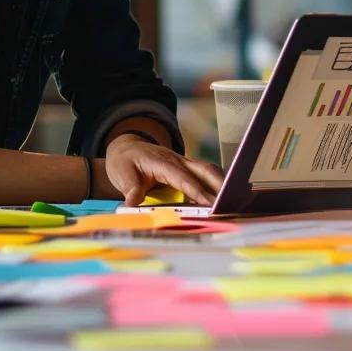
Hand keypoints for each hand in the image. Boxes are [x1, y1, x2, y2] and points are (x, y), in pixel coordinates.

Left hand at [105, 135, 223, 205]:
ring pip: (208, 171)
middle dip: (219, 185)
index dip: (197, 191)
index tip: (209, 202)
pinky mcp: (186, 169)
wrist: (127, 148)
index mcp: (163, 163)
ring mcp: (184, 164)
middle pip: (205, 170)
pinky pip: (204, 176)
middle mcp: (178, 161)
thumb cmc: (126, 161)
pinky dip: (214, 185)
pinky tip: (217, 199)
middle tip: (229, 202)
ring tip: (230, 201)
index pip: (184, 178)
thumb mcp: (122, 173)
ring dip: (220, 184)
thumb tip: (133, 203)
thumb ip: (130, 188)